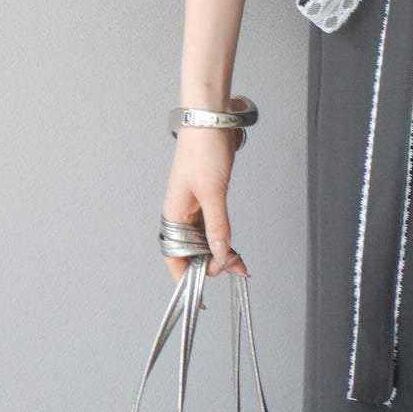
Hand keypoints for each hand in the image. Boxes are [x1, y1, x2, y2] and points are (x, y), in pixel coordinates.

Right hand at [161, 128, 249, 284]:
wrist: (211, 117)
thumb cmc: (205, 151)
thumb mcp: (214, 193)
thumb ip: (217, 228)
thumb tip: (219, 258)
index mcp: (173, 215)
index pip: (174, 258)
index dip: (188, 278)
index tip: (205, 294)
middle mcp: (179, 214)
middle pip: (191, 253)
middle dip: (210, 265)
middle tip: (235, 266)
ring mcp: (192, 206)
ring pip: (202, 241)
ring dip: (218, 252)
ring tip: (239, 261)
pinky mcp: (205, 197)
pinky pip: (210, 227)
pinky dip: (221, 237)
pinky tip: (233, 245)